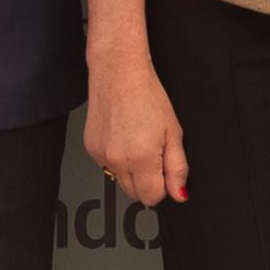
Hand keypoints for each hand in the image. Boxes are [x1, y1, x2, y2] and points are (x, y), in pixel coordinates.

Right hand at [86, 62, 188, 206]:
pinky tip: (123, 135)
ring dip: (131, 169)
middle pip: (135, 193)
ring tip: (137, 140)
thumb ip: (177, 168)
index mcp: (141, 158)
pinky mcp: (90, 148)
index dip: (163, 186)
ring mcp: (101, 155)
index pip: (152, 197)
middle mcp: (117, 160)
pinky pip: (107, 165)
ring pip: (120, 180)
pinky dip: (117, 157)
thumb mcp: (173, 132)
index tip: (165, 168)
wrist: (118, 72)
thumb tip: (179, 193)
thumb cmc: (147, 95)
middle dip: (147, 180)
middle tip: (153, 152)